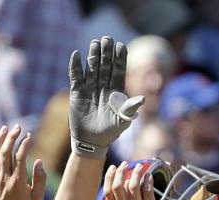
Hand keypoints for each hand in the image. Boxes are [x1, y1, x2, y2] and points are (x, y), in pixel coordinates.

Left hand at [0, 125, 46, 199]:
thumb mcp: (37, 199)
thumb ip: (40, 180)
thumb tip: (39, 162)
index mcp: (18, 182)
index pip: (20, 157)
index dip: (25, 145)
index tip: (30, 136)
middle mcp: (5, 177)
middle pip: (6, 152)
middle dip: (12, 137)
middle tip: (18, 127)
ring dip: (0, 139)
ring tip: (5, 128)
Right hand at [68, 36, 144, 158]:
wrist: (92, 141)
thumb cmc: (111, 132)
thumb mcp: (123, 120)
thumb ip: (130, 108)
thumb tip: (143, 98)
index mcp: (116, 91)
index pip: (119, 70)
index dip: (120, 59)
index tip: (121, 46)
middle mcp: (104, 86)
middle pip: (105, 65)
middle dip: (107, 52)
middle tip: (108, 38)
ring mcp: (90, 87)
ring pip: (92, 67)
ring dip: (93, 55)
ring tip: (95, 43)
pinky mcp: (77, 91)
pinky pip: (76, 75)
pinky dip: (75, 65)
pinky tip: (76, 54)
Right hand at [103, 161, 168, 199]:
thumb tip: (122, 187)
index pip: (108, 192)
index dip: (109, 177)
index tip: (112, 168)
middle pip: (118, 186)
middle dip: (121, 172)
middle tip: (125, 164)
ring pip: (133, 186)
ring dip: (136, 173)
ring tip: (139, 167)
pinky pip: (147, 191)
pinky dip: (147, 181)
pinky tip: (149, 176)